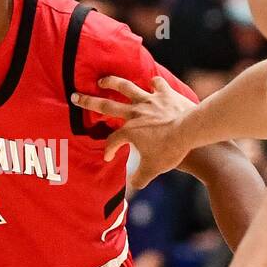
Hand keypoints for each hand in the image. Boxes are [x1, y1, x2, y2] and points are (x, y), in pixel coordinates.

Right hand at [71, 75, 194, 187]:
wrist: (191, 130)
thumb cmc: (171, 149)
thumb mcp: (153, 168)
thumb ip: (140, 178)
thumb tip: (133, 186)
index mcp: (129, 131)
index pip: (112, 141)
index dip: (108, 150)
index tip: (107, 157)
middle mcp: (135, 113)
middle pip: (106, 105)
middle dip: (88, 102)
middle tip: (75, 96)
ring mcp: (149, 100)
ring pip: (126, 87)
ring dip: (113, 82)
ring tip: (103, 80)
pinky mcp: (165, 94)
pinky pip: (157, 85)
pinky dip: (153, 83)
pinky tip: (152, 82)